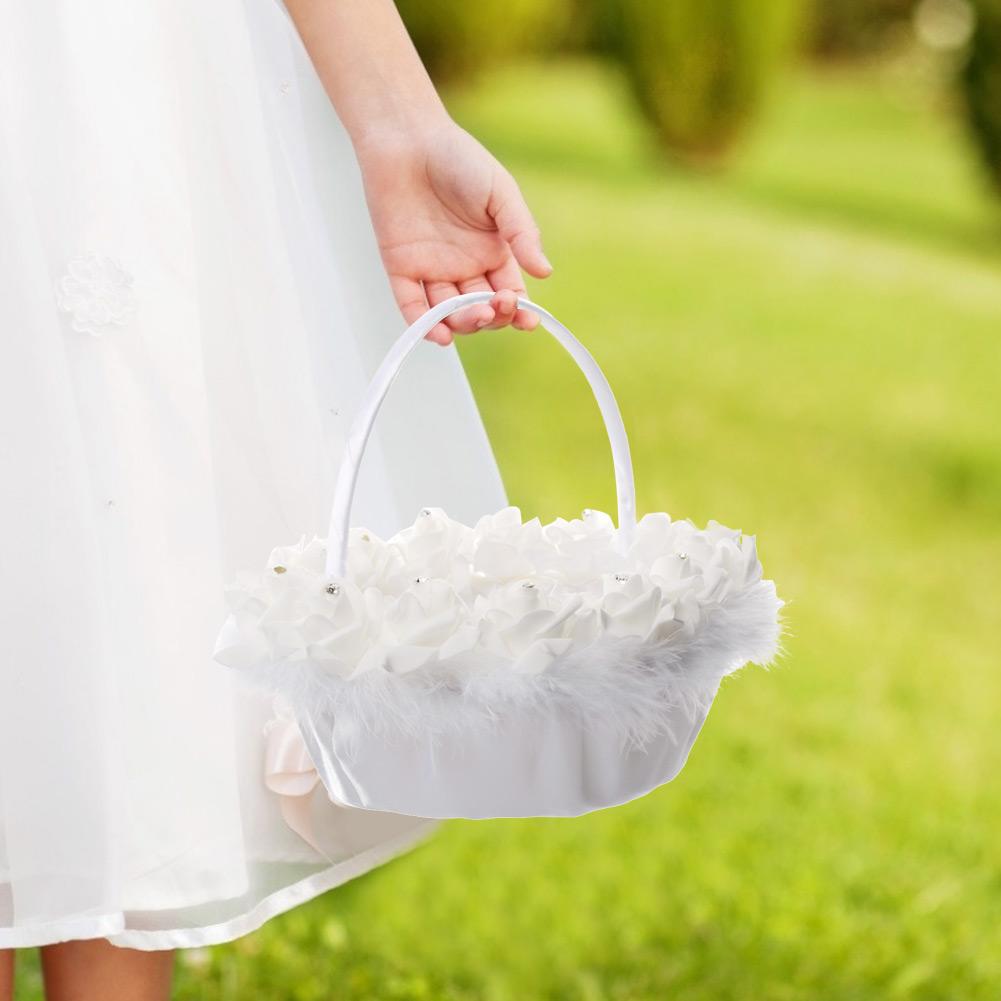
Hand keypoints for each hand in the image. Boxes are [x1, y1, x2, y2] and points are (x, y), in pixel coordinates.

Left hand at [355, 120, 551, 344]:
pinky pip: (412, 306)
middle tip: (496, 306)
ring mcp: (432, 270)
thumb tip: (544, 273)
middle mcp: (464, 267)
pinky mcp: (401, 268)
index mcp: (492, 252)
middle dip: (492, 317)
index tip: (528, 320)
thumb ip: (521, 232)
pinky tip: (441, 334)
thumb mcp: (500, 193)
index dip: (518, 311)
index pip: (509, 294)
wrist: (407, 138)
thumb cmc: (458, 158)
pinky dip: (425, 325)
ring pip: (450, 314)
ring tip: (475, 315)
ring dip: (464, 323)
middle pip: (481, 310)